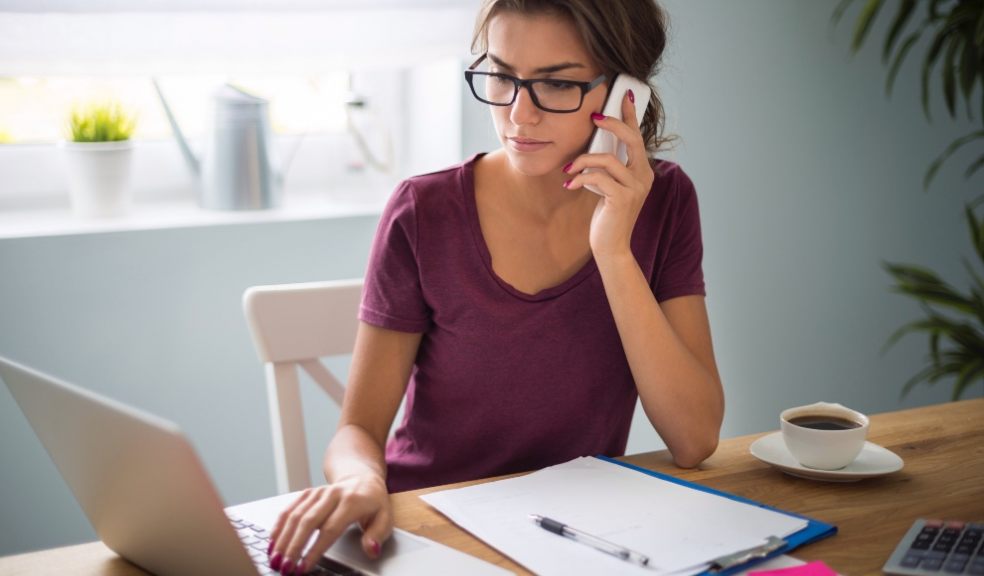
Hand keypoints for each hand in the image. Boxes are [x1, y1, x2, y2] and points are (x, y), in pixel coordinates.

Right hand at [266, 474, 391, 574]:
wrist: (362, 477)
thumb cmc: (373, 502)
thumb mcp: (385, 518)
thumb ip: (377, 535)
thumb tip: (371, 550)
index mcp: (352, 501)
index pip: (330, 528)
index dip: (315, 549)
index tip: (304, 567)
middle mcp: (332, 494)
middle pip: (308, 521)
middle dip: (294, 547)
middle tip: (284, 568)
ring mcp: (317, 492)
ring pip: (295, 515)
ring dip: (282, 539)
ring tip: (274, 559)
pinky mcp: (307, 493)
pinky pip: (289, 508)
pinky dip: (279, 526)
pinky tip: (272, 542)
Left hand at [563, 91, 654, 261]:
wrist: (611, 247)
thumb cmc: (607, 216)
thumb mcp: (609, 186)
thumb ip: (608, 168)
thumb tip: (592, 147)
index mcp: (642, 171)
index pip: (638, 136)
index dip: (631, 115)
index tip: (623, 95)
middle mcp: (644, 176)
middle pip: (632, 139)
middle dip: (612, 124)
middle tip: (593, 118)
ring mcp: (636, 187)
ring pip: (608, 159)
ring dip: (583, 160)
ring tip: (569, 169)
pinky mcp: (622, 199)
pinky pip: (598, 178)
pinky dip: (581, 178)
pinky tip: (570, 185)